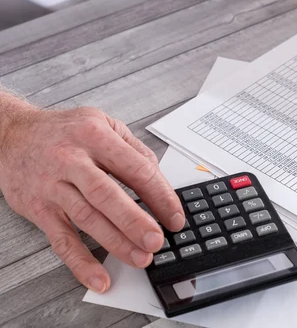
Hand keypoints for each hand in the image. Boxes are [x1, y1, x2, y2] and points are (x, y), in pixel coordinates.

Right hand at [0, 105, 184, 292]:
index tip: (175, 216)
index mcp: (96, 136)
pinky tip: (98, 277)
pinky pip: (61, 239)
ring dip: (115, 242)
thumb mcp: (102, 124)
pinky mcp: (38, 208)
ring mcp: (53, 185)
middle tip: (157, 240)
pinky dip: (80, 261)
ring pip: (86, 218)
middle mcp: (73, 160)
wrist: (11, 135)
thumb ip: (133, 149)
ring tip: (140, 258)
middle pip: (108, 195)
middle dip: (135, 221)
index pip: (136, 169)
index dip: (160, 195)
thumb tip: (159, 179)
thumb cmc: (63, 131)